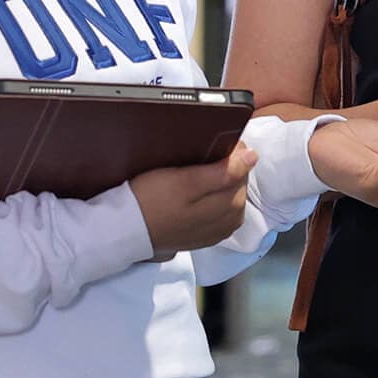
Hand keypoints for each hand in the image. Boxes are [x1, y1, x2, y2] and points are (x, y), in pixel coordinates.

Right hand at [129, 143, 255, 259]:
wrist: (125, 229)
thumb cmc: (151, 201)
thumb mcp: (186, 180)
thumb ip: (223, 172)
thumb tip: (253, 158)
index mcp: (231, 206)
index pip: (245, 169)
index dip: (233, 151)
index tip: (215, 142)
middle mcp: (230, 221)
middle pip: (240, 182)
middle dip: (227, 166)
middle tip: (203, 155)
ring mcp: (219, 230)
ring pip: (231, 194)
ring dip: (220, 180)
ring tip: (197, 171)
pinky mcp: (206, 234)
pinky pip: (219, 208)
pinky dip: (213, 196)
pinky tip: (197, 190)